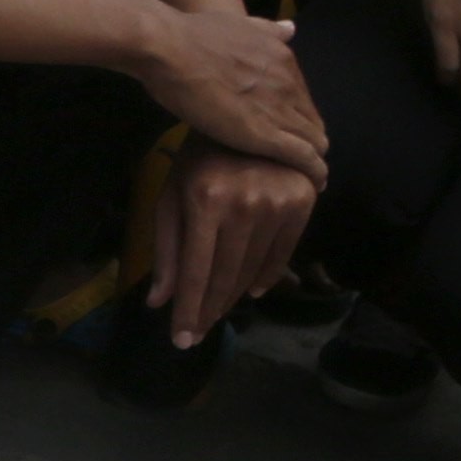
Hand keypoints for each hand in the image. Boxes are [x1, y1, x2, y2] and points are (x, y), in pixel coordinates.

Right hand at [127, 1, 323, 174]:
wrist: (170, 48)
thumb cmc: (191, 36)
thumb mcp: (239, 23)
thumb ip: (266, 28)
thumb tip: (290, 28)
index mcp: (283, 59)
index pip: (303, 97)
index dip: (299, 117)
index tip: (292, 132)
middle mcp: (289, 83)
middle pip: (313, 121)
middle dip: (310, 141)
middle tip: (300, 161)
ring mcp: (279, 109)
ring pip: (315, 141)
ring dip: (315, 160)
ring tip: (310, 178)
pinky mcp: (266, 135)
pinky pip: (305, 158)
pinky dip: (314, 172)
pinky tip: (316, 185)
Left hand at [150, 140, 315, 341]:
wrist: (248, 119)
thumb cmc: (199, 159)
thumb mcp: (172, 197)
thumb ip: (167, 250)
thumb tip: (158, 302)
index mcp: (205, 202)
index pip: (196, 272)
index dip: (189, 311)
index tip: (181, 341)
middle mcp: (244, 205)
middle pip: (225, 277)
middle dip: (209, 311)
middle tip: (198, 335)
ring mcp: (277, 204)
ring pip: (253, 270)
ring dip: (233, 297)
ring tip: (217, 314)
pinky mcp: (302, 202)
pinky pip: (282, 254)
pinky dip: (266, 277)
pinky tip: (251, 292)